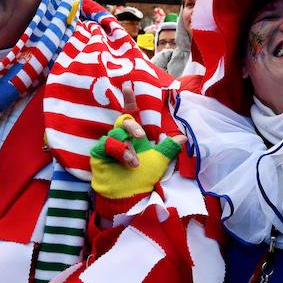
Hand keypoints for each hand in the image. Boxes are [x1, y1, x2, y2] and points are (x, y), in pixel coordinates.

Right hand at [90, 85, 185, 203]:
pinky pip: (107, 145)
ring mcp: (109, 145)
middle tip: (141, 136)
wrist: (130, 196)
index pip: (131, 114)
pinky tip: (126, 163)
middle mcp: (122, 138)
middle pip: (123, 120)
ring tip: (135, 163)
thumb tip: (184, 137)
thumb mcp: (159, 161)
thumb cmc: (143, 179)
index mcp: (134, 137)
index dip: (129, 100)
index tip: (128, 86)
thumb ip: (169, 147)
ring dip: (128, 148)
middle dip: (132, 126)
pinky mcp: (99, 154)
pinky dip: (119, 151)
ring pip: (116, 134)